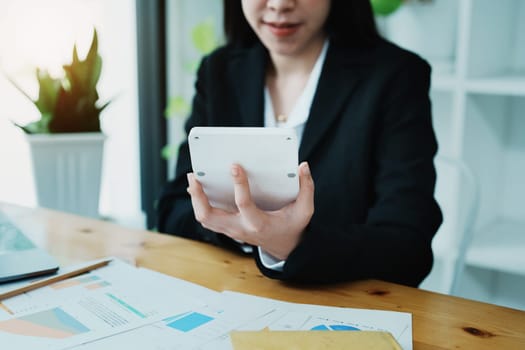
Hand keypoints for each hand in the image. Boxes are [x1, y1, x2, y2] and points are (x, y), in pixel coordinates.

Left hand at [186, 162, 314, 259]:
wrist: (284, 247)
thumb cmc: (293, 226)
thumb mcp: (304, 210)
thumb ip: (307, 188)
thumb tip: (303, 166)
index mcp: (259, 224)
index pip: (244, 204)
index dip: (239, 184)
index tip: (234, 166)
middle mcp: (240, 229)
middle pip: (210, 216)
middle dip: (199, 196)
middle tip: (195, 175)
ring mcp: (231, 230)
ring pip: (204, 218)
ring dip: (195, 199)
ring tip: (193, 178)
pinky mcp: (227, 228)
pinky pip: (207, 218)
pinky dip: (199, 203)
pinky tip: (197, 187)